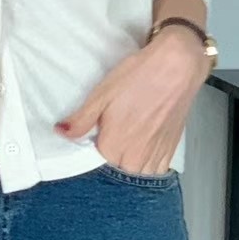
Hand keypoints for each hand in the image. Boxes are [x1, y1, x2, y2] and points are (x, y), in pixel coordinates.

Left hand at [55, 27, 210, 173]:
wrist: (177, 66)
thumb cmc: (138, 77)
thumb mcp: (101, 95)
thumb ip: (80, 121)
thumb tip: (60, 132)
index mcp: (113, 148)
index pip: (96, 163)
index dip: (95, 150)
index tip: (97, 136)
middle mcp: (135, 158)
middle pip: (117, 171)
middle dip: (112, 159)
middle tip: (114, 134)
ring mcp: (155, 156)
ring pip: (137, 173)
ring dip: (131, 164)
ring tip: (129, 141)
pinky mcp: (171, 150)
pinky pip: (156, 171)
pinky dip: (149, 165)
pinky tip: (144, 148)